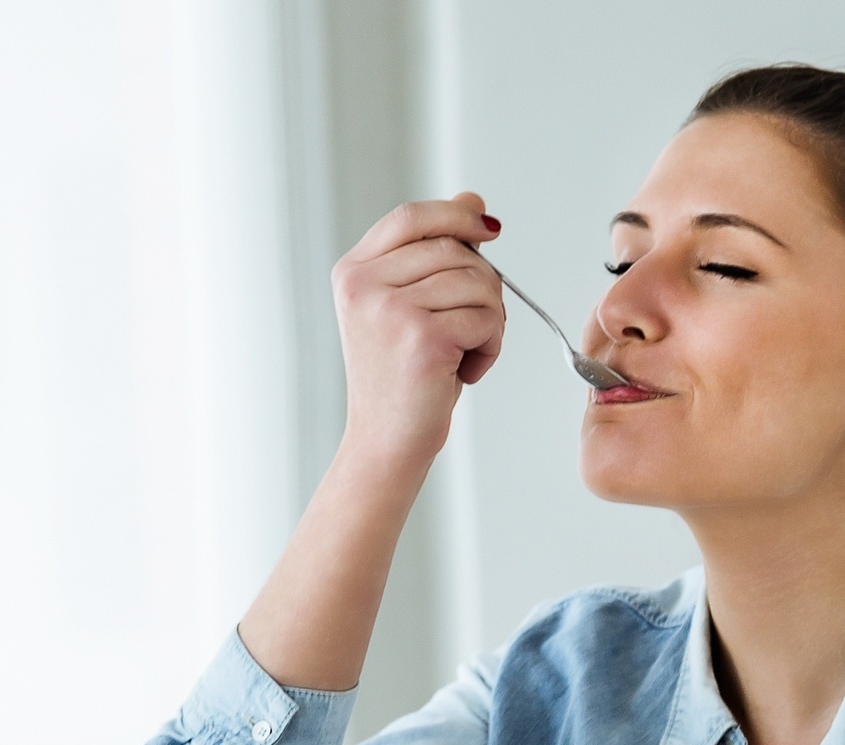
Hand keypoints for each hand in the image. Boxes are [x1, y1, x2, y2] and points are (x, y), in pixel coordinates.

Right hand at [330, 192, 505, 468]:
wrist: (386, 442)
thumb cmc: (402, 379)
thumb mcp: (409, 307)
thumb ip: (433, 254)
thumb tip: (473, 201)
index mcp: (353, 272)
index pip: (410, 218)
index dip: (455, 216)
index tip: (489, 229)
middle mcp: (364, 285)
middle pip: (454, 250)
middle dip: (482, 287)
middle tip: (473, 328)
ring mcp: (390, 310)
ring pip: (478, 283)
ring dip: (490, 322)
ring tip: (465, 353)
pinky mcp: (422, 337)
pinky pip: (486, 319)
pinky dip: (491, 347)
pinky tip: (466, 371)